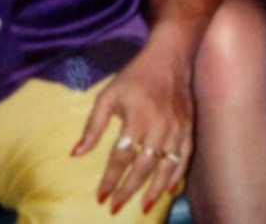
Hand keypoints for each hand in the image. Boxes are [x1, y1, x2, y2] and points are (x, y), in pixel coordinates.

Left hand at [72, 46, 191, 214]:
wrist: (169, 58)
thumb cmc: (134, 77)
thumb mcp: (108, 95)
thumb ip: (93, 125)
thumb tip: (76, 154)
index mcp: (136, 117)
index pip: (121, 157)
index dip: (110, 178)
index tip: (101, 196)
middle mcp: (158, 127)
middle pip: (143, 167)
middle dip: (129, 191)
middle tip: (116, 207)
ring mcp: (176, 130)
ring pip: (166, 168)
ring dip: (153, 191)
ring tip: (143, 208)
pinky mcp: (188, 129)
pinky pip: (184, 160)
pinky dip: (176, 177)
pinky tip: (168, 191)